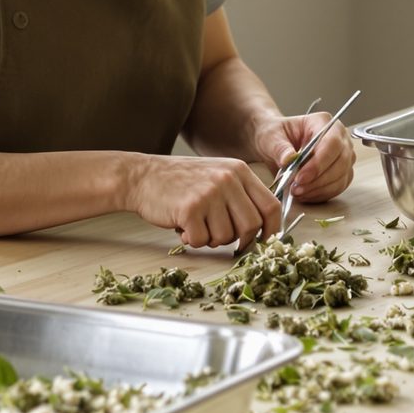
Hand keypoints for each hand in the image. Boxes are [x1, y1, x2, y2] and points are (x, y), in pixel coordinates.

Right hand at [122, 155, 282, 249]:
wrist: (141, 176)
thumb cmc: (179, 181)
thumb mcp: (217, 176)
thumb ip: (240, 196)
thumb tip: (262, 229)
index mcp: (239, 170)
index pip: (271, 206)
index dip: (271, 230)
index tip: (264, 241)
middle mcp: (227, 179)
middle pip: (251, 225)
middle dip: (239, 240)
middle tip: (221, 238)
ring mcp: (209, 193)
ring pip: (227, 236)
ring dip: (211, 239)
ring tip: (196, 225)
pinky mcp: (190, 208)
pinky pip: (202, 240)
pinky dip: (192, 240)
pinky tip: (182, 226)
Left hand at [257, 109, 354, 203]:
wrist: (275, 143)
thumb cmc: (276, 134)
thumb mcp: (271, 137)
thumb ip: (280, 148)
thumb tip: (289, 159)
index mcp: (323, 122)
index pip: (332, 142)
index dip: (319, 163)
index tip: (300, 177)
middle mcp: (339, 138)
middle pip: (341, 161)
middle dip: (318, 179)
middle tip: (297, 188)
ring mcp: (342, 156)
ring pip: (341, 177)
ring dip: (319, 189)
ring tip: (297, 191)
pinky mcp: (340, 172)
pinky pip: (337, 187)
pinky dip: (320, 194)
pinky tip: (304, 194)